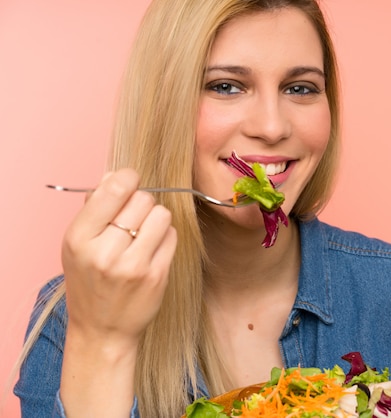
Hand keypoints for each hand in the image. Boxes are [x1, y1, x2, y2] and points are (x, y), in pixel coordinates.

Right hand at [61, 168, 176, 349]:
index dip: (128, 178)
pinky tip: (152, 249)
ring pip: (161, 215)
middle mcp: (105, 251)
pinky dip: (165, 237)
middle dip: (141, 203)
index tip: (130, 183)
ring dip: (156, 219)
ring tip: (144, 233)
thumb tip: (117, 174)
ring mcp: (133, 266)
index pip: (115, 189)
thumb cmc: (90, 280)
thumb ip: (95, 207)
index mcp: (79, 238)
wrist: (101, 330)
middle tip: (134, 219)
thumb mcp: (78, 244)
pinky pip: (172, 235)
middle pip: (143, 199)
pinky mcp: (157, 276)